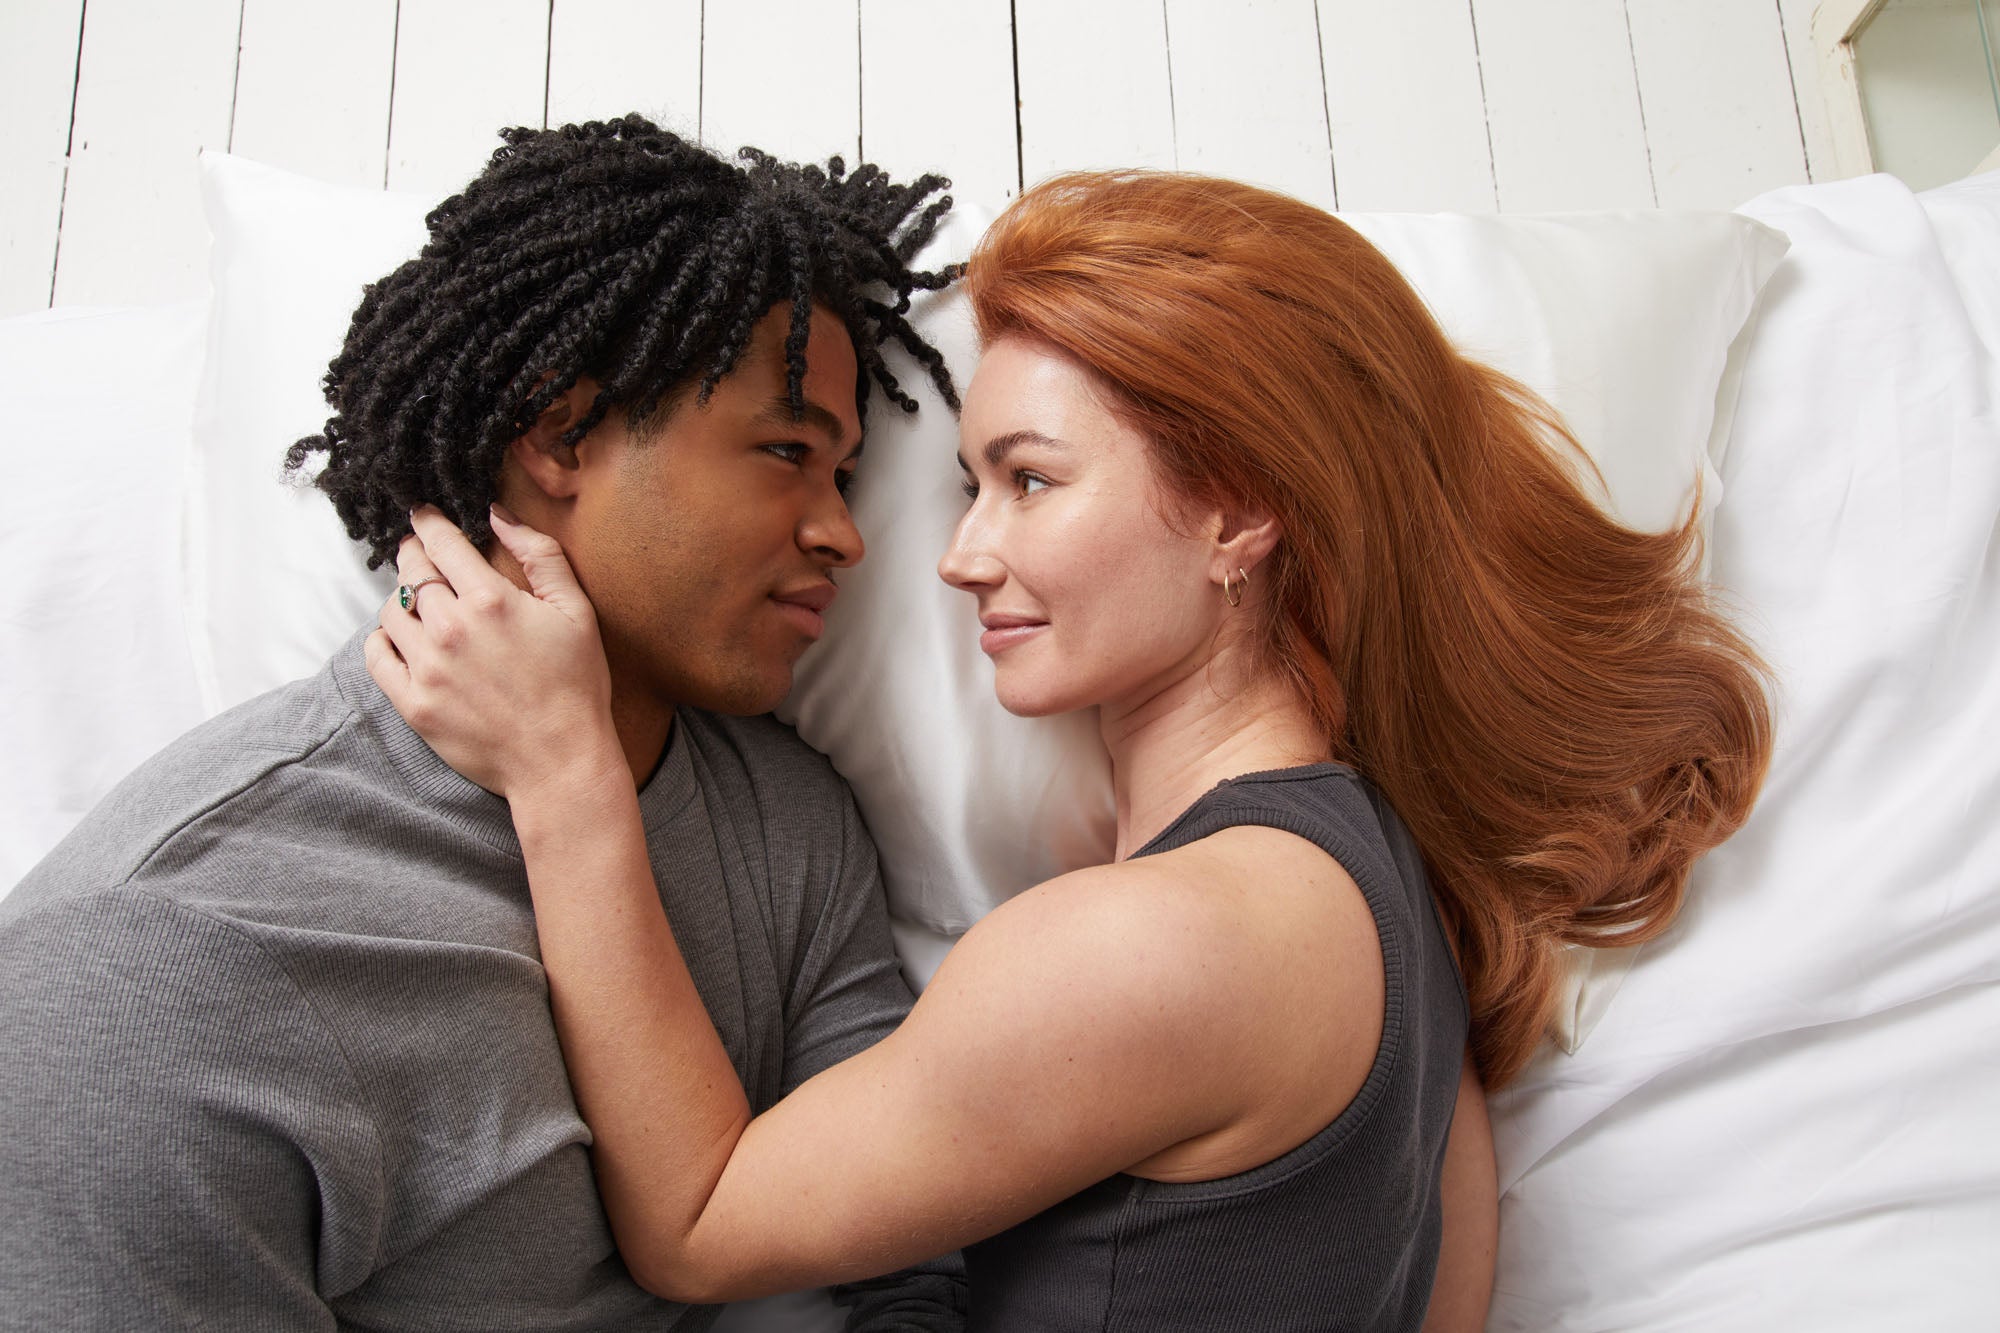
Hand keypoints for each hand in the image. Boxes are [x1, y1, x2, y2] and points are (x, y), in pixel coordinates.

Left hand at [367, 503, 622, 799]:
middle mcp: (451, 629)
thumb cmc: (576, 685)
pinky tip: (399, 637)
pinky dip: (381, 638)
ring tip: (416, 601)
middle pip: (412, 574)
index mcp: (491, 600)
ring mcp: (427, 668)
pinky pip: (376, 655)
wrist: (560, 760)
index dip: (428, 522)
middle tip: (418, 553)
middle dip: (413, 555)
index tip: (422, 514)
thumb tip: (498, 516)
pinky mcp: (413, 703)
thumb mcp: (576, 611)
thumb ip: (539, 555)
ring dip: (400, 598)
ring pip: (390, 611)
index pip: (442, 543)